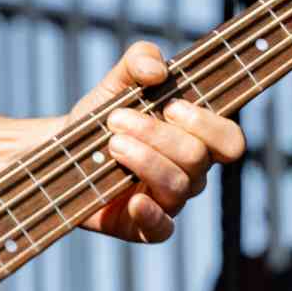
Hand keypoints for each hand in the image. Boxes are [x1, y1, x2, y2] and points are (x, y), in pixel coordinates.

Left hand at [69, 41, 245, 244]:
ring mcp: (169, 201)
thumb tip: (157, 70)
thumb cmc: (101, 116)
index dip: (207, 125)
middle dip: (155, 134)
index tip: (170, 107)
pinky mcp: (143, 227)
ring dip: (144, 160)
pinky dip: (150, 215)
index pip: (230, 141)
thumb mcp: (116, 80)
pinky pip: (162, 230)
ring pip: (178, 186)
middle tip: (116, 120)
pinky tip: (132, 200)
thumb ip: (139, 59)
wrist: (61, 151)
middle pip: (196, 158)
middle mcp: (190, 172)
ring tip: (112, 144)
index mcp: (196, 138)